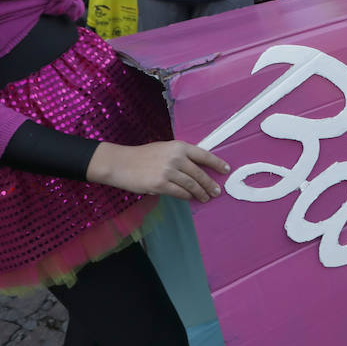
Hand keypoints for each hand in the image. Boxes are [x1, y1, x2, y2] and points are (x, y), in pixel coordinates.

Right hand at [88, 140, 229, 201]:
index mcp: (178, 146)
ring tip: (206, 198)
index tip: (225, 170)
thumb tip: (196, 169)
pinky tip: (191, 198)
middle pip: (199, 173)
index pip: (204, 155)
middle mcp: (176, 158)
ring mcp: (168, 171)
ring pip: (191, 185)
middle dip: (210, 184)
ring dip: (200, 193)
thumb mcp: (164, 149)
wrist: (121, 163)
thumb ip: (180, 156)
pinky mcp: (160, 184)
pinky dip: (187, 196)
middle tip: (216, 192)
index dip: (217, 163)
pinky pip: (180, 193)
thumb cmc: (142, 156)